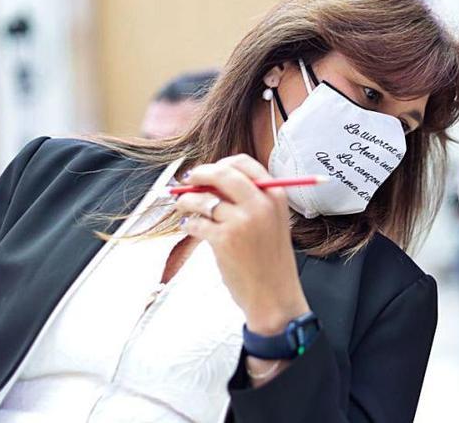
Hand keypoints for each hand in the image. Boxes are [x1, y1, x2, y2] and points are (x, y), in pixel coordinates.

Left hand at [174, 154, 310, 335]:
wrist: (274, 296)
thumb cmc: (271, 262)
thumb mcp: (273, 222)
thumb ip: (252, 199)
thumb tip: (213, 180)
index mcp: (275, 196)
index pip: (244, 163)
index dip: (221, 164)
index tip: (209, 171)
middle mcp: (260, 204)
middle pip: (221, 174)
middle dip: (199, 174)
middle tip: (187, 181)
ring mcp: (241, 221)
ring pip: (203, 198)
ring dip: (187, 200)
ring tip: (183, 206)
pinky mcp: (224, 239)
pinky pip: (196, 222)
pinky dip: (189, 224)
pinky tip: (190, 228)